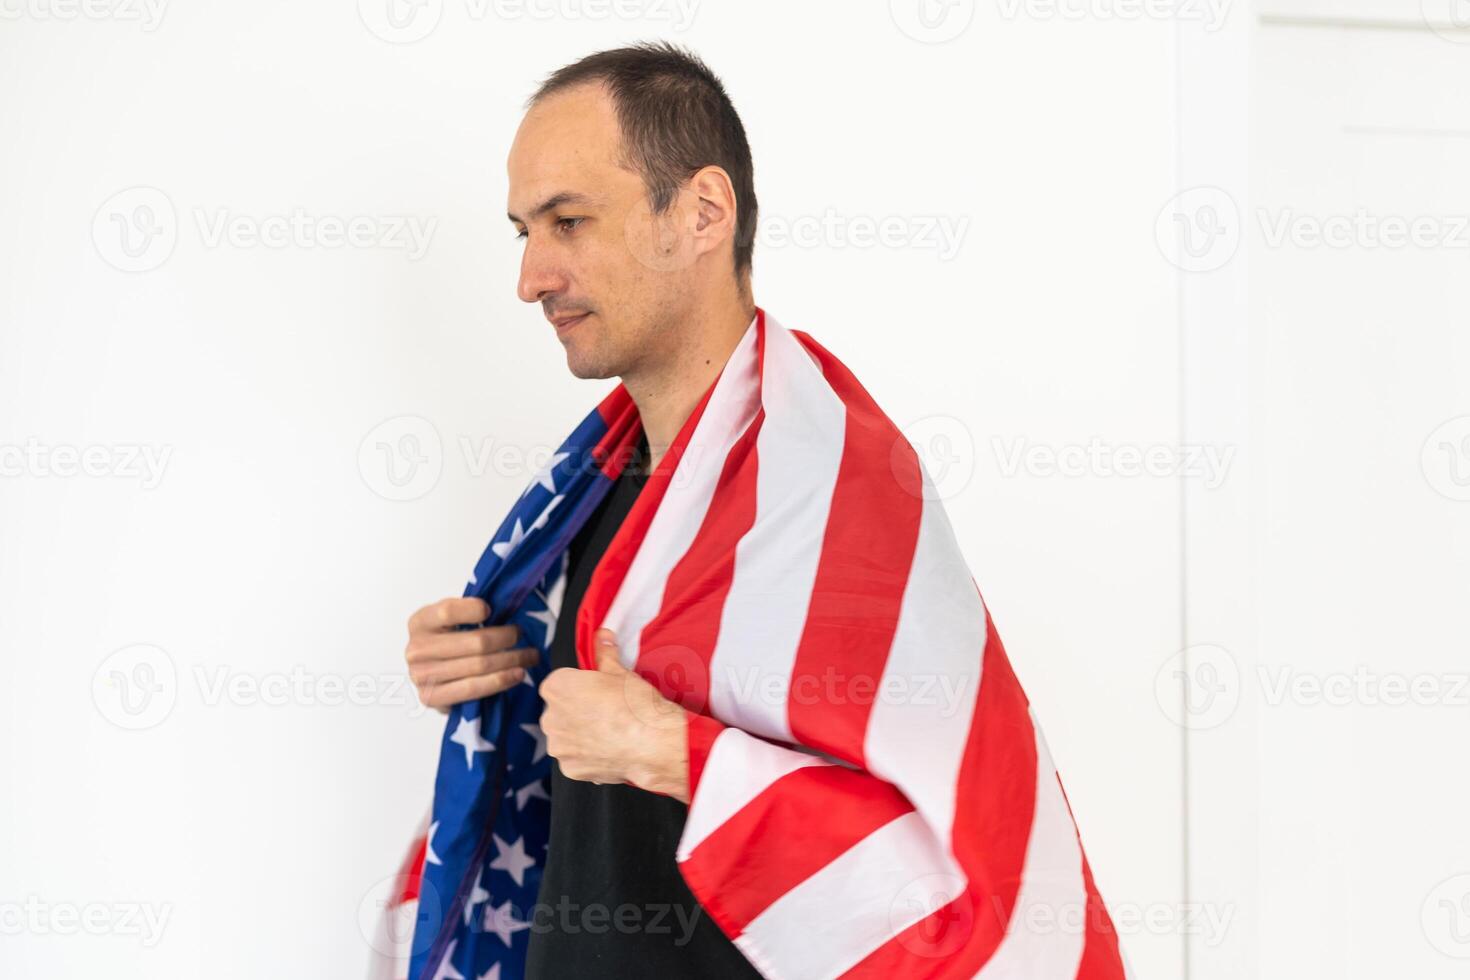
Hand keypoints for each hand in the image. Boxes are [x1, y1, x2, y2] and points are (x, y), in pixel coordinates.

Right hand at [404, 597, 540, 710]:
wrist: (430, 675)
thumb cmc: (447, 641)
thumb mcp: (451, 620)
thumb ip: (468, 611)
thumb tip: (505, 605)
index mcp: (420, 623)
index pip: (448, 611)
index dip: (473, 609)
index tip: (492, 610)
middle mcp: (416, 650)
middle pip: (475, 641)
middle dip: (507, 637)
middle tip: (523, 635)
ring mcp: (422, 677)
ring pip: (479, 666)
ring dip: (512, 660)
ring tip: (530, 656)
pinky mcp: (432, 699)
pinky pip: (472, 689)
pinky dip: (500, 681)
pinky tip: (517, 674)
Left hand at [539, 628, 689, 802]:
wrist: (653, 743)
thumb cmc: (635, 705)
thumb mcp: (620, 671)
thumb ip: (604, 653)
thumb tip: (602, 636)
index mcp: (556, 688)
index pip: (560, 683)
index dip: (580, 687)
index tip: (598, 691)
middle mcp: (550, 718)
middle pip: (560, 711)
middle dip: (577, 712)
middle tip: (606, 712)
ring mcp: (559, 747)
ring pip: (566, 737)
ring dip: (581, 736)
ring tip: (610, 734)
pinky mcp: (570, 770)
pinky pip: (576, 760)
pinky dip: (589, 757)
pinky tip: (610, 750)